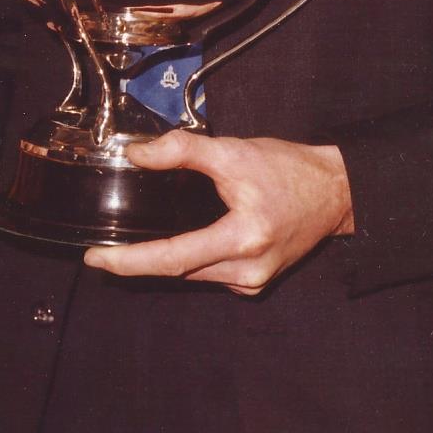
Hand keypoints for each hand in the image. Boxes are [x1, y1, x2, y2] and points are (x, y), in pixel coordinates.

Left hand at [83, 133, 354, 294]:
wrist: (336, 192)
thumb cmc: (289, 170)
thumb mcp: (234, 152)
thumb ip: (183, 150)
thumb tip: (136, 154)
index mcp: (241, 240)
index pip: (172, 258)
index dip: (130, 261)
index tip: (96, 260)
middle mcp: (247, 271)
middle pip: (179, 269)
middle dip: (140, 260)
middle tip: (104, 248)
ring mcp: (253, 282)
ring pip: (193, 273)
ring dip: (165, 259)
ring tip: (134, 242)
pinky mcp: (256, 282)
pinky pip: (210, 273)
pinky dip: (190, 259)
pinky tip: (179, 240)